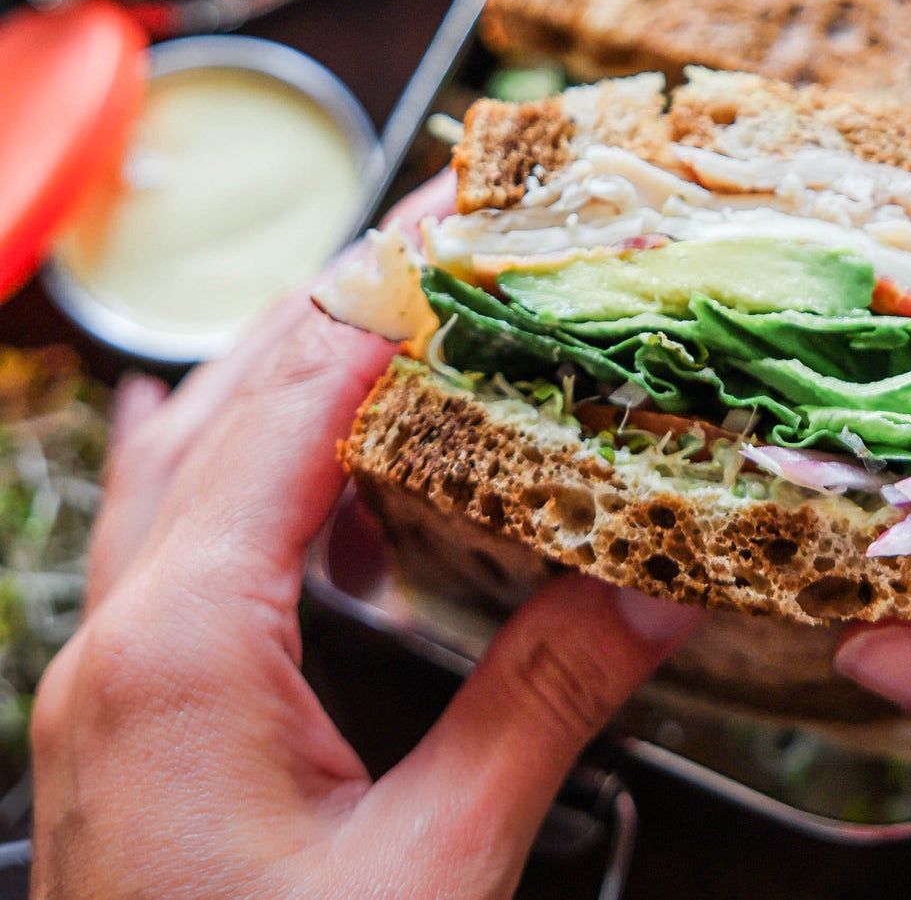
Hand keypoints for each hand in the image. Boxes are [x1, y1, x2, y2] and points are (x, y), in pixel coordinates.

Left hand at [31, 269, 697, 898]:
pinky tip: (297, 460)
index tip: (467, 220)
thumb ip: (541, 710)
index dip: (384, 297)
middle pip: (226, 402)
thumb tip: (659, 587)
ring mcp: (107, 677)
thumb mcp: (430, 877)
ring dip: (284, 371)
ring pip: (182, 456)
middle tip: (446, 233)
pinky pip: (168, 533)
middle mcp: (123, 636)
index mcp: (184, 647)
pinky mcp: (124, 716)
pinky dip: (242, 459)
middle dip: (337, 302)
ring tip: (392, 316)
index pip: (291, 405)